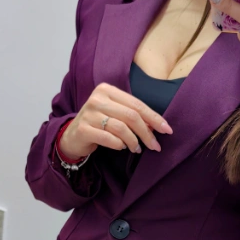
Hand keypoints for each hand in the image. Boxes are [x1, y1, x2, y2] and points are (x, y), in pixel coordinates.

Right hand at [59, 82, 173, 159]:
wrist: (72, 137)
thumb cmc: (99, 124)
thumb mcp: (115, 114)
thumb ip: (133, 115)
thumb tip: (157, 126)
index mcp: (107, 90)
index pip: (137, 104)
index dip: (154, 118)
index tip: (167, 130)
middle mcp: (97, 98)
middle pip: (131, 116)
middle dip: (147, 133)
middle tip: (155, 146)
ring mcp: (89, 113)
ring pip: (121, 128)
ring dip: (134, 141)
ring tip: (137, 149)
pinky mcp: (83, 129)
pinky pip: (109, 139)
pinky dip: (119, 145)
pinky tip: (122, 148)